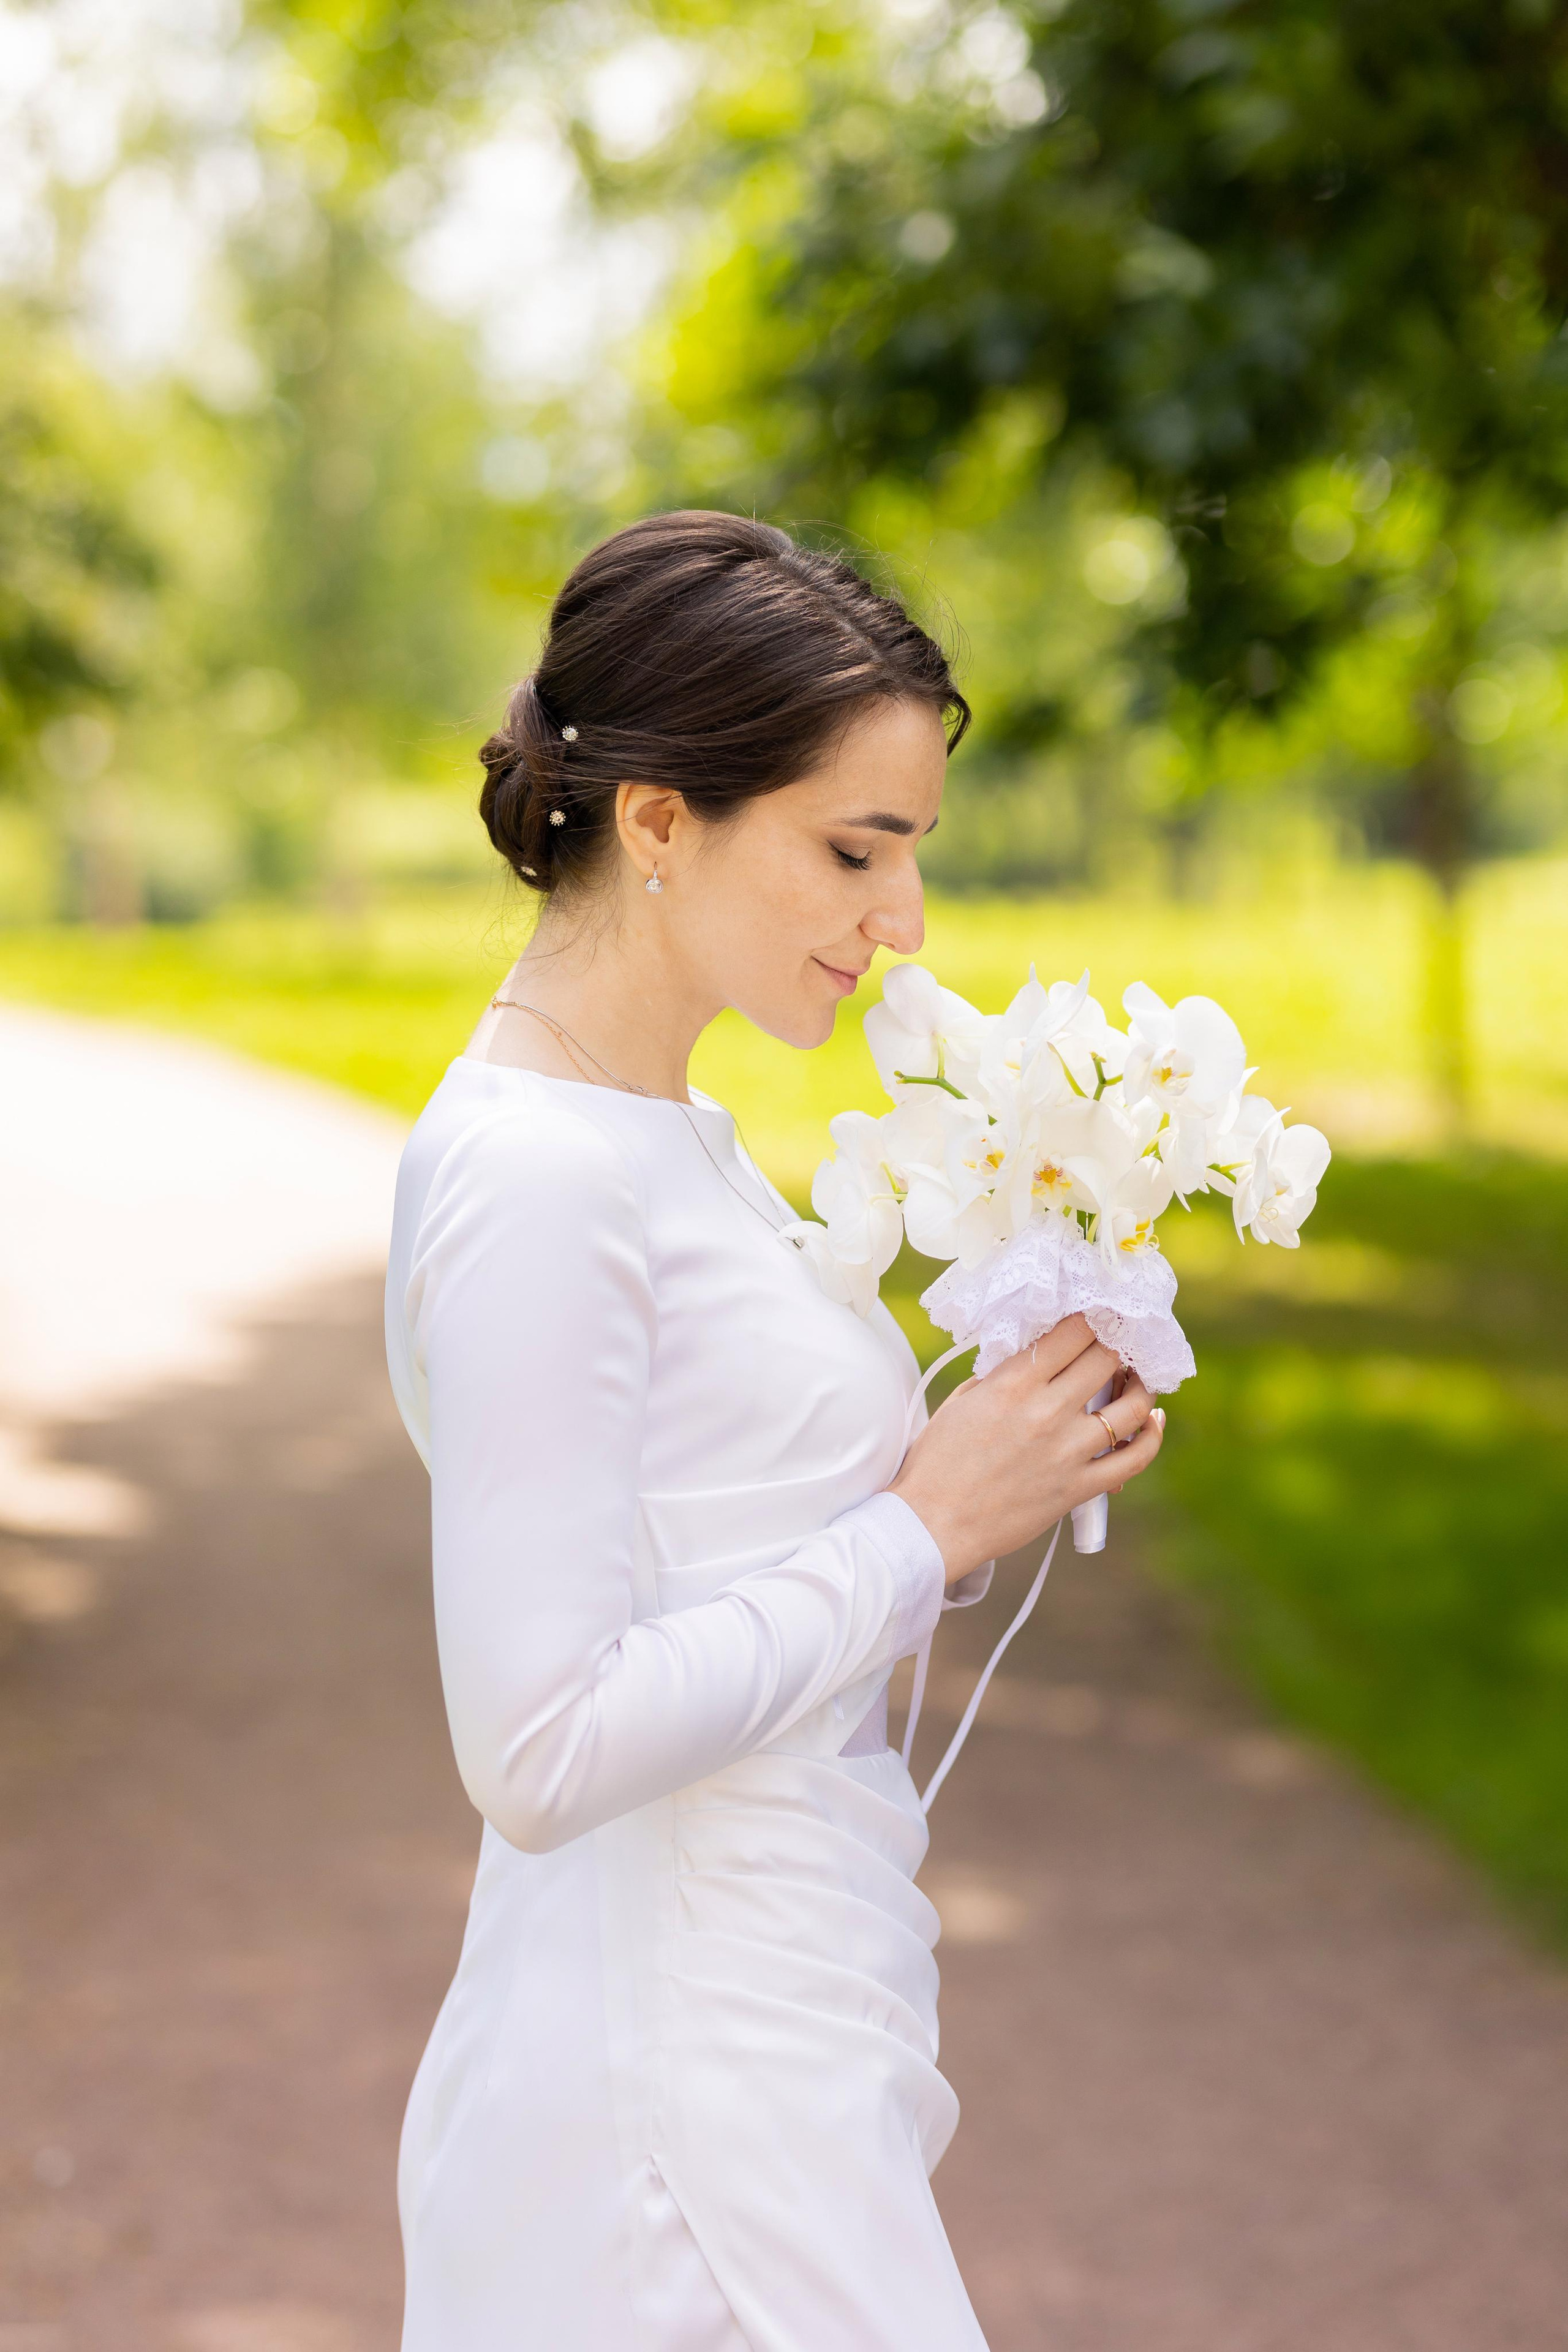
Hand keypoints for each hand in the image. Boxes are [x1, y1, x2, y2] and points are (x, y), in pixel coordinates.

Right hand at [889, 1314, 1164, 1587]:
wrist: (932, 1524)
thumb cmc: (937, 1462)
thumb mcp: (963, 1401)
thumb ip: (1002, 1375)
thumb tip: (1039, 1358)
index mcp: (1013, 1384)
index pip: (1072, 1332)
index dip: (1092, 1317)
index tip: (1096, 1315)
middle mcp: (1046, 1411)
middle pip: (1106, 1359)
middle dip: (1116, 1345)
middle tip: (1117, 1343)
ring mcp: (1067, 1451)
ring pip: (1131, 1406)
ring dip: (1140, 1385)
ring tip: (1136, 1378)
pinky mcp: (1078, 1488)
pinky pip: (1134, 1459)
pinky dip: (1152, 1436)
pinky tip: (1153, 1420)